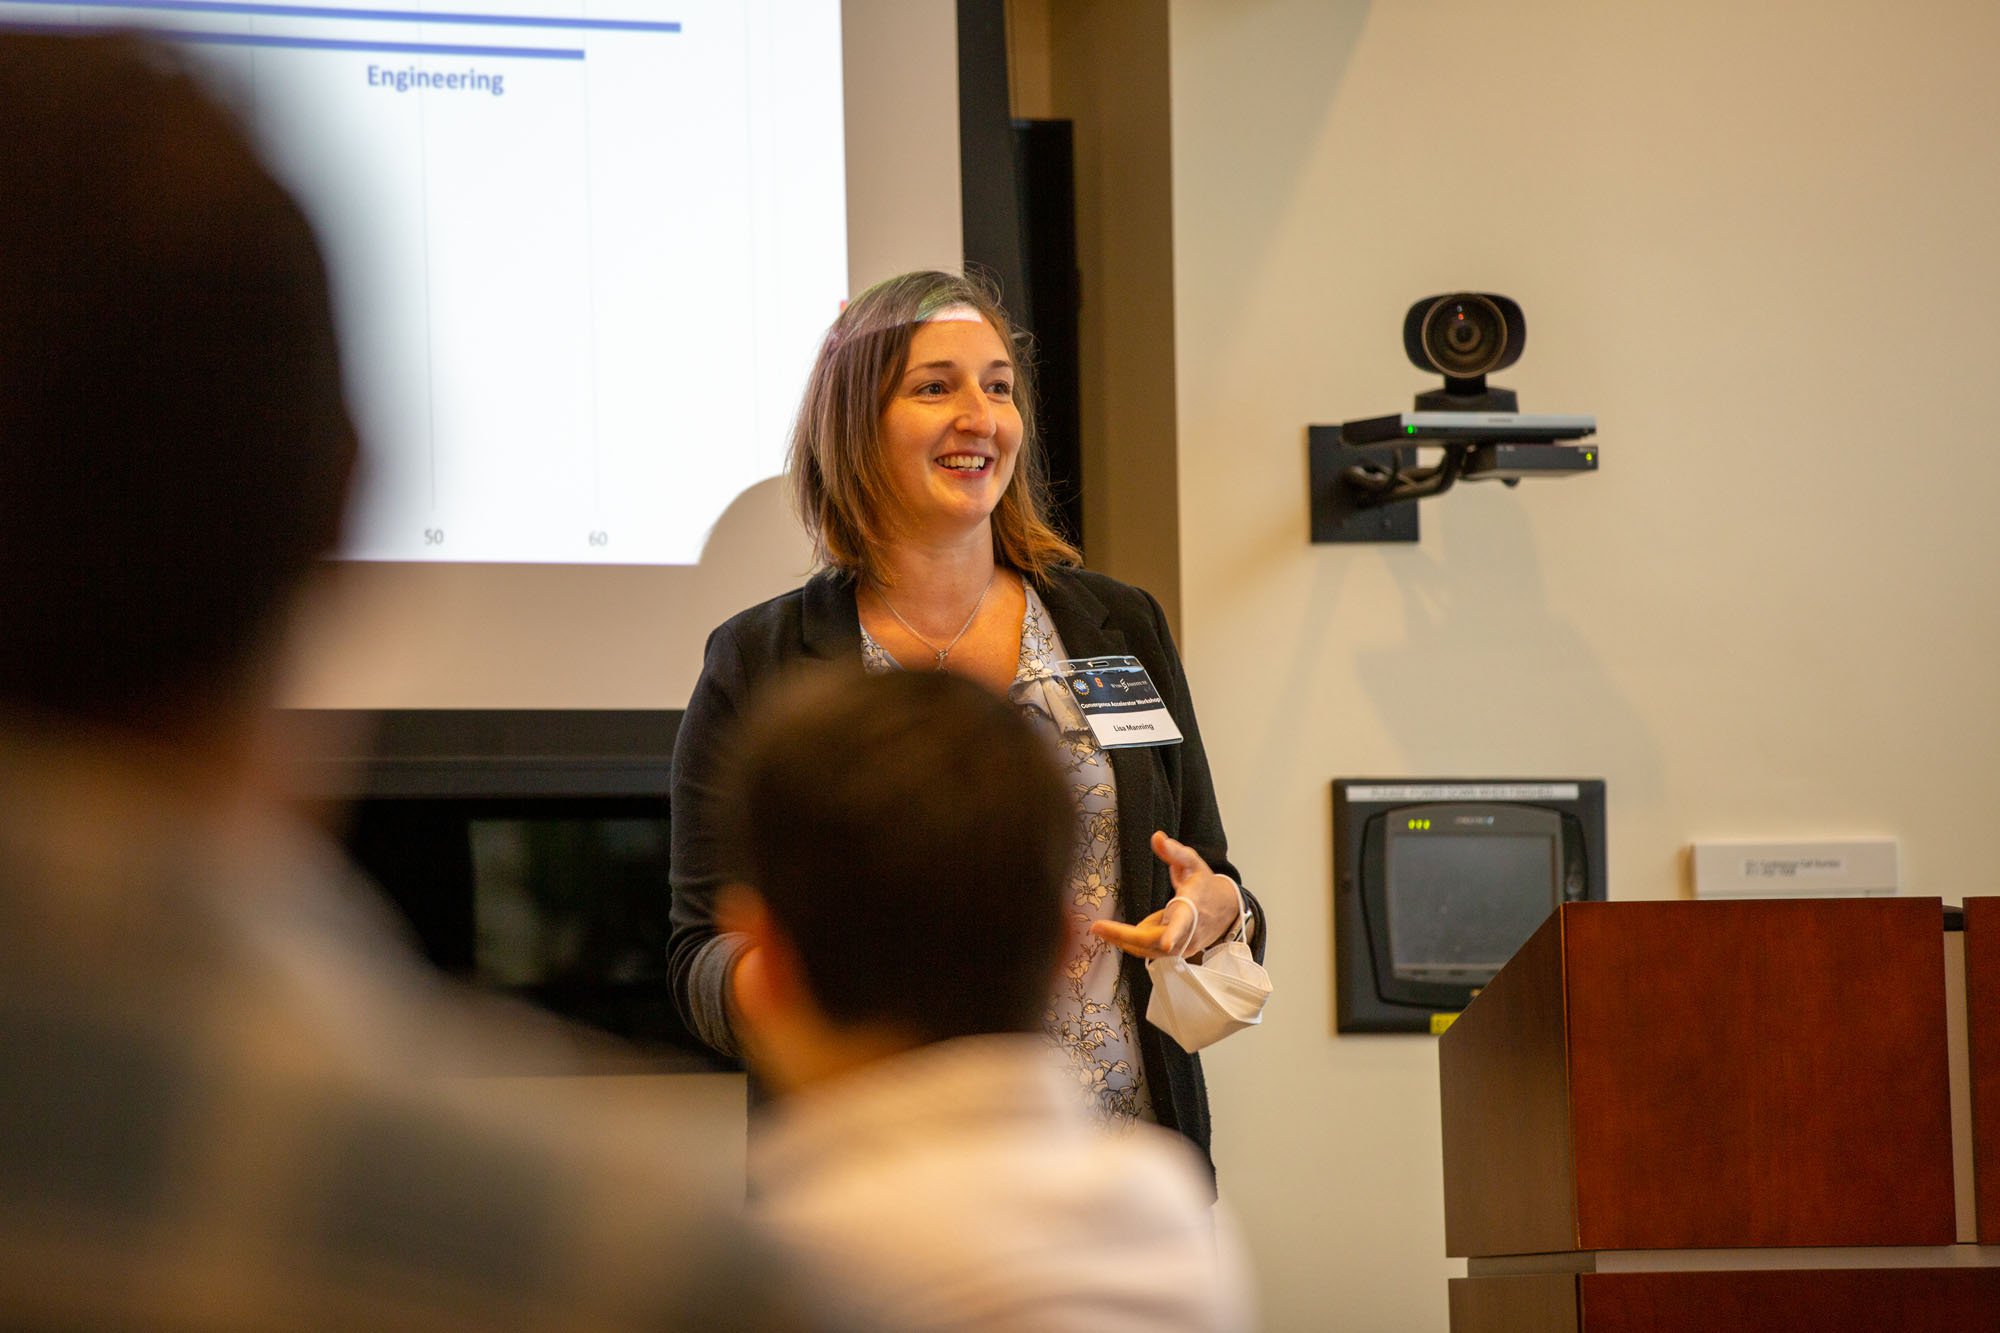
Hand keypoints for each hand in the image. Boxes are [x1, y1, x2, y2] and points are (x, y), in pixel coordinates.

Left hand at [1089, 832, 1241, 959]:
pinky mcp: (1175, 952)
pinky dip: (1131, 942)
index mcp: (1193, 908)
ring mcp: (1182, 946)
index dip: (1174, 934)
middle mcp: (1188, 933)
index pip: (1184, 923)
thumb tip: (1156, 837)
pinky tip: (1116, 932)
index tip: (1165, 943)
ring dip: (1123, 940)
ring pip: (1148, 949)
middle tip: (1098, 927)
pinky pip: (1149, 950)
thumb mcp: (1192, 862)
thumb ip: (1174, 851)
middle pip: (1154, 940)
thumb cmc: (1205, 884)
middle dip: (1125, 936)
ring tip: (1100, 929)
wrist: (1224, 909)